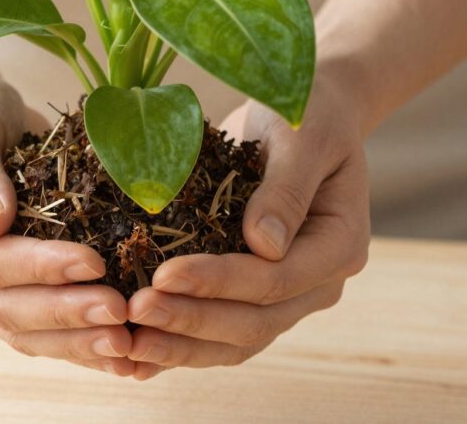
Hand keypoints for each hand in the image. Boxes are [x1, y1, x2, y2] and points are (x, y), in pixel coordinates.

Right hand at [0, 70, 136, 375]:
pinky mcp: (8, 289)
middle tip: (120, 311)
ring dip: (75, 341)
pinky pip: (41, 328)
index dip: (39, 267)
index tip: (93, 262)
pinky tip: (123, 352)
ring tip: (127, 342)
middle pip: (6, 307)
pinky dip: (79, 342)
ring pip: (23, 331)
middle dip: (65, 313)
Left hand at [126, 76, 370, 378]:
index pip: (276, 280)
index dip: (220, 282)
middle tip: (133, 309)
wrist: (311, 113)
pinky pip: (218, 331)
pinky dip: (179, 344)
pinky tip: (134, 353)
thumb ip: (287, 188)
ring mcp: (287, 294)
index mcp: (340, 246)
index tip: (166, 274)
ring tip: (126, 339)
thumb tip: (264, 246)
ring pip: (234, 339)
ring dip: (180, 343)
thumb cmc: (308, 112)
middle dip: (191, 319)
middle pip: (253, 322)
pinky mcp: (255, 292)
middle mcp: (317, 282)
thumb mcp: (303, 136)